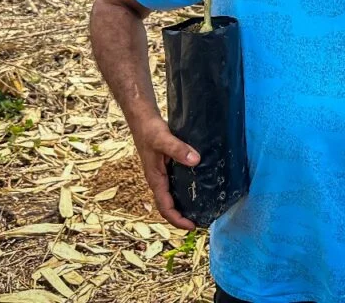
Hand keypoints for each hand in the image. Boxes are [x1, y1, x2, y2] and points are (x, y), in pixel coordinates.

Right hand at [130, 114, 199, 229]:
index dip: (177, 219)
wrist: (142, 119)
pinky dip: (184, 190)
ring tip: (201, 208)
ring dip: (183, 204)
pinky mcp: (166, 165)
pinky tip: (197, 186)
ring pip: (172, 195)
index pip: (165, 207)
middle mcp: (158, 179)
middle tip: (202, 221)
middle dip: (182, 216)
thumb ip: (178, 149)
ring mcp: (161, 173)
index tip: (192, 226)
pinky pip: (175, 183)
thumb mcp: (164, 139)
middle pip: (168, 205)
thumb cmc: (149, 130)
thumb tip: (195, 160)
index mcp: (155, 179)